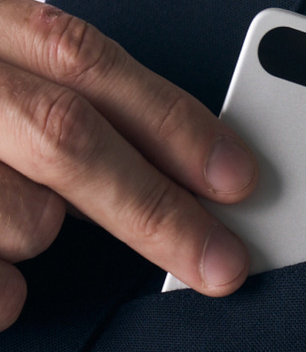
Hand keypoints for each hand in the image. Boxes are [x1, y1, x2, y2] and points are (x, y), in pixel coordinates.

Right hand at [0, 0, 257, 330]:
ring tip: (13, 209)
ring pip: (21, 216)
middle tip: (220, 262)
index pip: (88, 61)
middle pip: (68, 137)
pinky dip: (2, 290)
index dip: (172, 121)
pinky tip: (0, 276)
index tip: (236, 176)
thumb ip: (65, 97)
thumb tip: (175, 162)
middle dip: (157, 210)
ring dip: (40, 231)